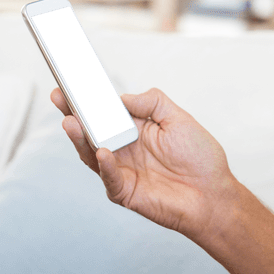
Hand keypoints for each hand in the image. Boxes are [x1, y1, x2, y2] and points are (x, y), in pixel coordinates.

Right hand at [50, 87, 235, 241]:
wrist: (213, 194)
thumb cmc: (200, 158)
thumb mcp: (179, 118)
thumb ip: (152, 102)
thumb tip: (122, 96)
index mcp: (135, 127)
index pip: (106, 110)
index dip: (89, 96)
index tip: (73, 79)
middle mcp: (124, 147)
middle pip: (91, 129)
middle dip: (73, 112)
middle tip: (60, 95)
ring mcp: (121, 169)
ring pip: (91, 152)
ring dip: (80, 137)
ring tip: (71, 121)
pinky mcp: (124, 191)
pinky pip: (110, 178)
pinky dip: (105, 165)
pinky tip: (102, 152)